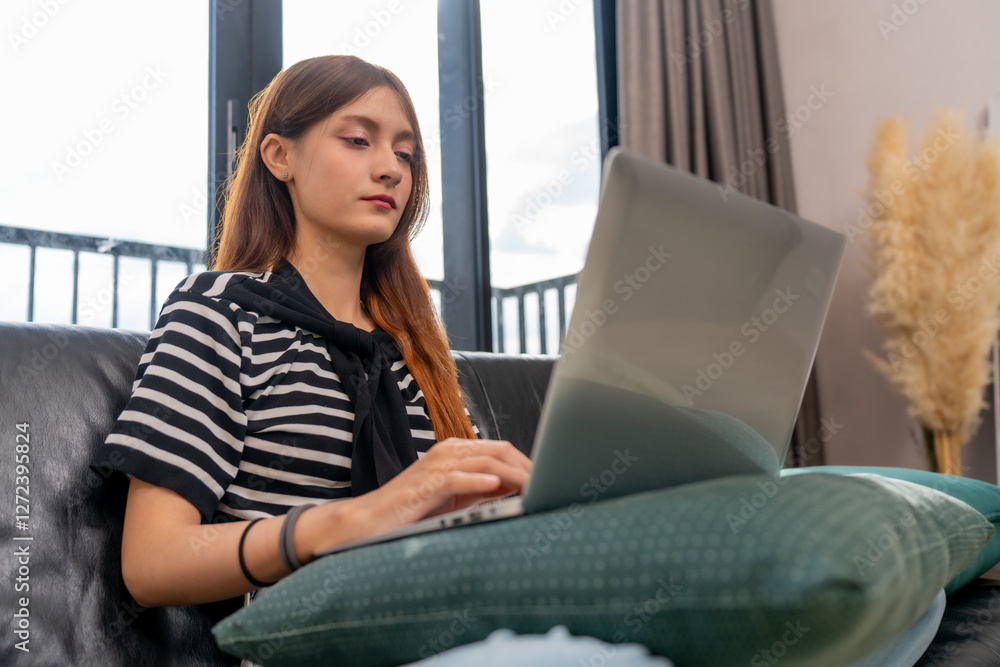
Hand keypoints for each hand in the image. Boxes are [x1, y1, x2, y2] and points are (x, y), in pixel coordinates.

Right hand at [358, 438, 530, 532]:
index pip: (501, 449)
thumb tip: (520, 485)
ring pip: (484, 462)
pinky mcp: (426, 484)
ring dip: (512, 475)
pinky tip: (495, 487)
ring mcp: (436, 465)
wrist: (372, 520)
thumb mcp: (458, 497)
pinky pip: (457, 478)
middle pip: (498, 450)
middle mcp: (448, 451)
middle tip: (549, 484)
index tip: (547, 478)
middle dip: (526, 466)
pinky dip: (478, 482)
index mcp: (456, 451)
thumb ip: (485, 488)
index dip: (527, 462)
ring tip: (534, 486)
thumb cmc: (415, 510)